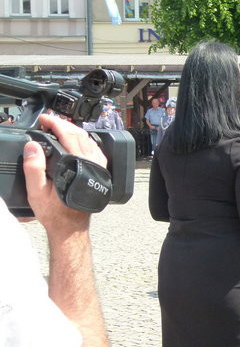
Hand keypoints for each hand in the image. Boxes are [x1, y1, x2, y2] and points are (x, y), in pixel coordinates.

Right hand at [23, 115, 107, 234]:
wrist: (70, 227)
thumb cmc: (55, 212)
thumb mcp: (36, 191)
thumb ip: (34, 168)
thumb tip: (33, 146)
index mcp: (76, 166)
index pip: (68, 136)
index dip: (55, 124)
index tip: (44, 119)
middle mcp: (91, 165)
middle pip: (80, 135)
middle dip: (63, 124)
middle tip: (48, 121)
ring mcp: (98, 168)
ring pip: (89, 140)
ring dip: (74, 131)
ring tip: (58, 128)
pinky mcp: (100, 172)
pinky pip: (95, 149)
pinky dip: (84, 140)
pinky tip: (75, 141)